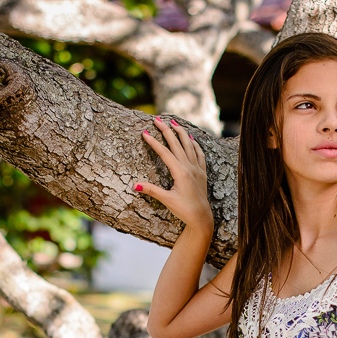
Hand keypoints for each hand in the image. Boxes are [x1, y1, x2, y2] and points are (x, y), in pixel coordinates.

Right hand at [135, 116, 211, 232]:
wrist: (201, 217)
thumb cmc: (184, 210)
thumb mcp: (166, 200)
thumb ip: (151, 190)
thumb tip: (134, 185)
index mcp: (180, 172)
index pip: (165, 152)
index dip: (154, 142)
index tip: (144, 132)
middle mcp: (190, 167)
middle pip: (176, 144)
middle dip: (166, 130)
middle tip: (156, 119)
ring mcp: (197, 169)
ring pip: (189, 145)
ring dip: (181, 133)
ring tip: (173, 123)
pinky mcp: (202, 173)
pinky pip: (199, 154)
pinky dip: (194, 144)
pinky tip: (191, 138)